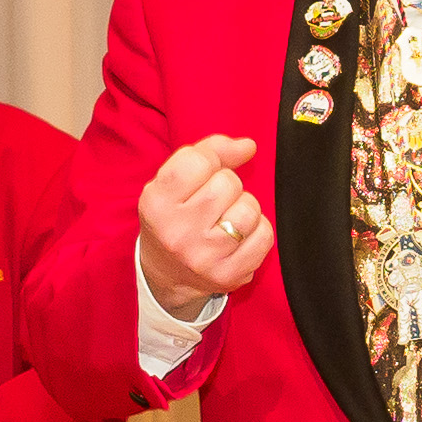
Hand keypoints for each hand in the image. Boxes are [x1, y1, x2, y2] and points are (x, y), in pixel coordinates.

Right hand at [140, 133, 272, 319]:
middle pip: (228, 183)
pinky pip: (264, 235)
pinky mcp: (228, 275)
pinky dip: (258, 231)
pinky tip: (239, 237)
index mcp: (156, 202)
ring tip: (227, 218)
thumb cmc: (176, 216)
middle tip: (214, 201)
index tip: (205, 173)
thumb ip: (210, 152)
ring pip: (249, 210)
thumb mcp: (175, 180)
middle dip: (228, 185)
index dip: (211, 159)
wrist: (167, 275)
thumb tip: (249, 146)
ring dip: (245, 208)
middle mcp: (177, 232)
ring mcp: (203, 257)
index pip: (199, 160)